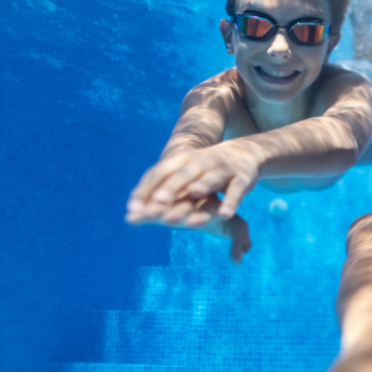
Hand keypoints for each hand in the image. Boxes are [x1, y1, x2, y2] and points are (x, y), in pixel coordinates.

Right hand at [125, 194, 251, 263]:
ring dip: (154, 209)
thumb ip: (239, 240)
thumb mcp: (233, 226)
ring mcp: (177, 191)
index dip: (201, 217)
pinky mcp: (164, 189)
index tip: (193, 224)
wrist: (205, 182)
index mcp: (213, 202)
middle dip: (176, 212)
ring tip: (140, 219)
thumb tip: (239, 260)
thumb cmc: (218, 212)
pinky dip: (142, 206)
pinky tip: (130, 218)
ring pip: (165, 198)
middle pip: (184, 204)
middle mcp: (195, 194)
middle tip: (166, 220)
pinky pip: (152, 197)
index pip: (208, 209)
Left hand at [126, 140, 263, 222]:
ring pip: (211, 178)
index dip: (146, 189)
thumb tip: (129, 218)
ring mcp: (223, 169)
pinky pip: (235, 191)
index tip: (133, 208)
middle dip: (171, 188)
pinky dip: (231, 202)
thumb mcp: (181, 178)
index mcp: (181, 160)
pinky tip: (224, 215)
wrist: (242, 154)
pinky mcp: (242, 179)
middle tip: (158, 202)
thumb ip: (158, 196)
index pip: (159, 173)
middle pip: (184, 175)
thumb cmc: (202, 173)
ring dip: (202, 185)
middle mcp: (201, 162)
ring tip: (194, 192)